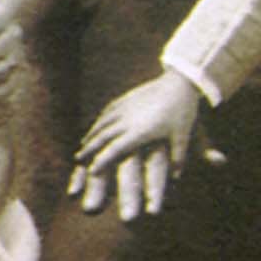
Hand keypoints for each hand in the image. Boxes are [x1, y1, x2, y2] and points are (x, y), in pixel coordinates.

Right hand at [68, 71, 203, 219]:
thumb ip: (178, 158)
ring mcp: (126, 107)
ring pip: (103, 122)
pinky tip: (98, 123)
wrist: (180, 83)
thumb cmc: (182, 111)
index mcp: (138, 132)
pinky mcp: (127, 97)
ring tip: (84, 143)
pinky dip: (100, 119)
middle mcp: (127, 120)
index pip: (114, 149)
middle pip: (103, 136)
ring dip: (92, 134)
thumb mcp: (181, 137)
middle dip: (89, 148)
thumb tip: (177, 177)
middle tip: (78, 158)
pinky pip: (109, 110)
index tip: (91, 171)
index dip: (101, 161)